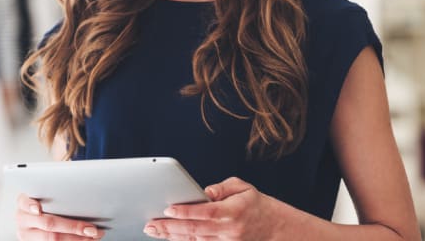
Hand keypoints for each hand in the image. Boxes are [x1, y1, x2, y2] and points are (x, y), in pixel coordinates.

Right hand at [16, 193, 103, 239]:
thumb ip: (54, 188)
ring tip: (94, 235)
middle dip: (72, 227)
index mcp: (22, 202)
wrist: (38, 213)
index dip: (30, 205)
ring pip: (52, 239)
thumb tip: (76, 182)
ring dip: (77, 239)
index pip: (25, 203)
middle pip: (47, 224)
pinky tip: (87, 239)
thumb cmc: (45, 197)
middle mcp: (22, 220)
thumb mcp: (44, 190)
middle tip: (92, 229)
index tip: (38, 208)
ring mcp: (28, 235)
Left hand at [143, 177, 276, 240]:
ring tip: (153, 231)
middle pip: (195, 230)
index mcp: (233, 211)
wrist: (273, 228)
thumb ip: (223, 188)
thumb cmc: (253, 204)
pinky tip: (170, 238)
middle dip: (170, 227)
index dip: (186, 211)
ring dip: (172, 237)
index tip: (168, 208)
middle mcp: (229, 231)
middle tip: (150, 225)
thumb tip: (205, 191)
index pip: (206, 212)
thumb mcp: (243, 187)